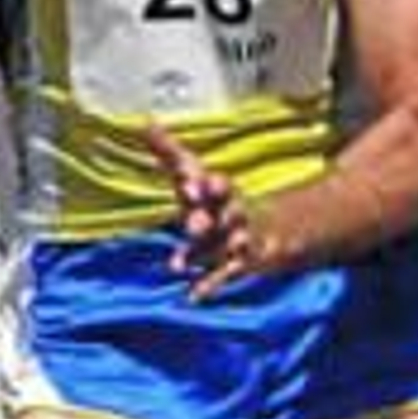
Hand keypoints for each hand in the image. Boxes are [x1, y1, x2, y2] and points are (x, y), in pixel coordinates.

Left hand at [146, 123, 264, 298]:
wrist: (273, 225)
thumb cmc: (219, 197)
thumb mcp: (195, 173)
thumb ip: (170, 150)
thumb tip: (144, 121)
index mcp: (221, 190)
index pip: (216, 184)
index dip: (204, 185)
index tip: (189, 184)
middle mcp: (233, 212)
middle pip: (224, 214)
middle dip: (206, 219)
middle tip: (191, 224)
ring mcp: (239, 239)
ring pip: (226, 245)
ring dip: (206, 252)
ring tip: (178, 263)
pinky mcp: (239, 264)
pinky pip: (224, 275)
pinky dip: (209, 286)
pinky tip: (192, 297)